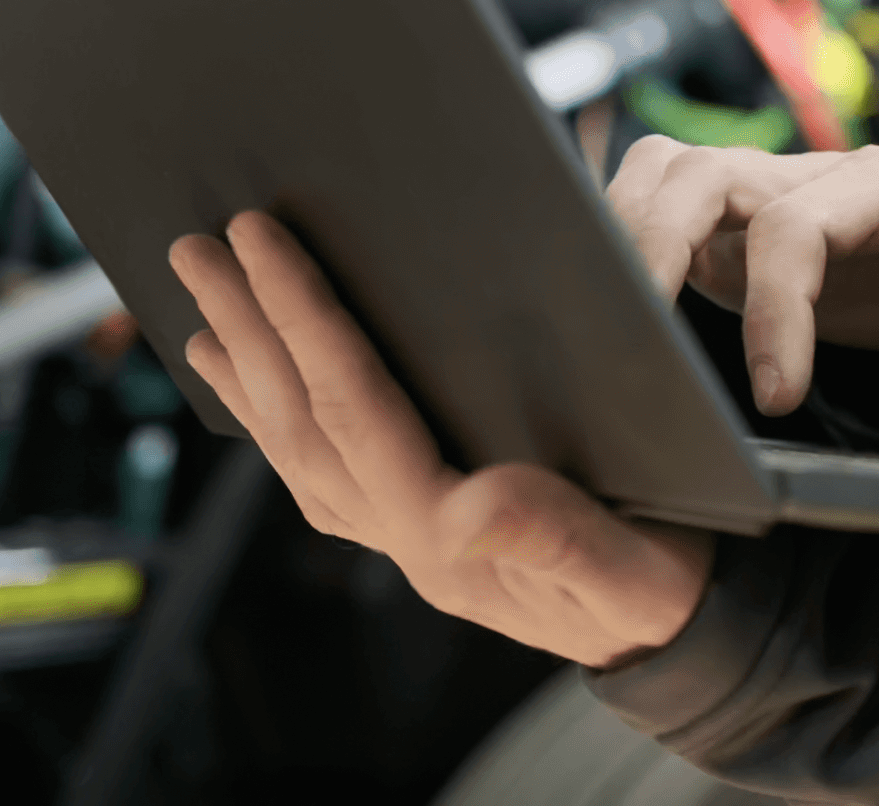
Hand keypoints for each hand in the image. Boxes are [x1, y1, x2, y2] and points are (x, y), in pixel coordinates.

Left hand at [173, 211, 709, 668]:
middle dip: (249, 325)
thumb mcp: (630, 568)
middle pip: (304, 420)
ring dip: (247, 363)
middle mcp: (405, 540)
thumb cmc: (663, 589)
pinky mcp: (416, 526)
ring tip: (202, 297)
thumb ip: (555, 538)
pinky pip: (321, 465)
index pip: (356, 408)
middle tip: (199, 246)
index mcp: (446, 538)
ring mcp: (402, 538)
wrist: (679, 636)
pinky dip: (276, 412)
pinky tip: (255, 376)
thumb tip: (468, 506)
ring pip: (299, 443)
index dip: (304, 320)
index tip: (264, 243)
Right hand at [606, 140, 878, 414]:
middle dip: (655, 247)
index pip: (802, 222)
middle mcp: (810, 179)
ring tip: (608, 323)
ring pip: (664, 175)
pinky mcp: (729, 235)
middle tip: (638, 344)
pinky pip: (653, 210)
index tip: (778, 396)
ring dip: (623, 234)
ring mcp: (762, 199)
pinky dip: (616, 243)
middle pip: (703, 174)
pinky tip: (606, 311)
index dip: (777, 304)